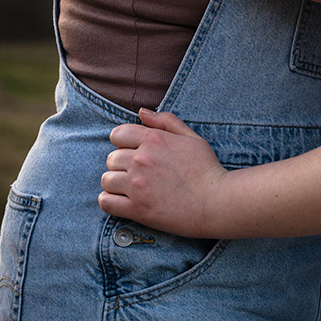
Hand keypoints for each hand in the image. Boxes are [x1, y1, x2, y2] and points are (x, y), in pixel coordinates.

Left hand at [99, 108, 229, 236]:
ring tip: (132, 188)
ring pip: (106, 179)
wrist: (215, 202)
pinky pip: (105, 202)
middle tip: (138, 173)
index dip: (124, 143)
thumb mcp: (191, 137)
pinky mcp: (136, 208)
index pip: (117, 134)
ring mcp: (137, 185)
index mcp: (154, 139)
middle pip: (111, 158)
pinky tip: (124, 201)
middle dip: (121, 164)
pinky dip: (110, 201)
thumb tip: (141, 112)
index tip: (134, 152)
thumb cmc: (206, 168)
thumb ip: (166, 121)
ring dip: (116, 183)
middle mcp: (141, 159)